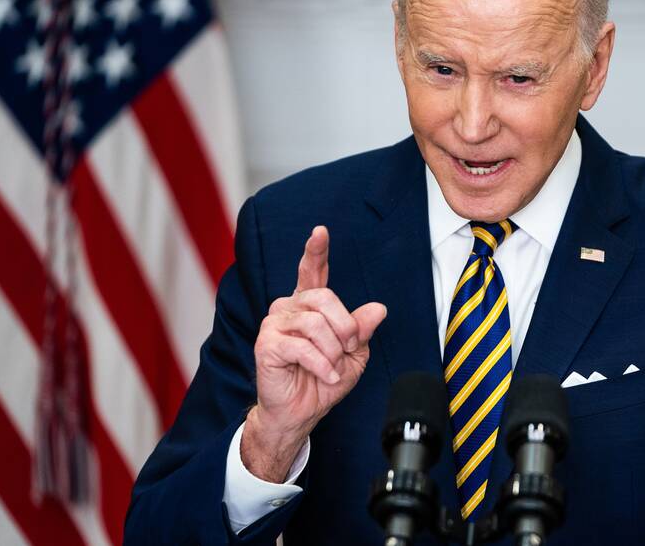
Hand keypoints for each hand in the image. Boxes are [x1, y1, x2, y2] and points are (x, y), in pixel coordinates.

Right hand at [241, 226, 386, 481]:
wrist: (300, 412)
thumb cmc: (323, 381)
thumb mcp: (354, 354)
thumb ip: (362, 330)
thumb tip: (378, 309)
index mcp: (309, 306)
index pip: (312, 272)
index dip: (316, 251)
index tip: (320, 231)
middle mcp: (288, 309)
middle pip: (324, 298)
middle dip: (345, 327)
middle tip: (348, 350)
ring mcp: (274, 325)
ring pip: (314, 323)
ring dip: (333, 350)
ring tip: (333, 368)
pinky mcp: (266, 345)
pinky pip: (302, 346)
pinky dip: (322, 364)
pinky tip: (326, 376)